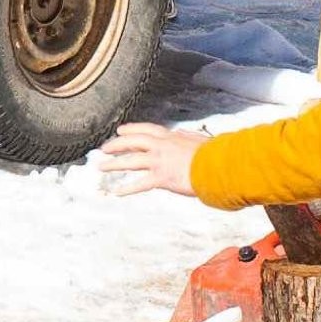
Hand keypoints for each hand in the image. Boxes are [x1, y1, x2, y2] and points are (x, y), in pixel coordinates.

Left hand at [88, 123, 210, 200]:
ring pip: (131, 161)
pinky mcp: (162, 178)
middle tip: (104, 149)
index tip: (120, 130)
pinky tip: (116, 192)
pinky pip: (140, 184)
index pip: (146, 130)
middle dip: (116, 145)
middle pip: (132, 142)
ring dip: (114, 164)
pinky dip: (127, 188)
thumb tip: (183, 134)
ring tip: (101, 167)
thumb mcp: (198, 140)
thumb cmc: (214, 155)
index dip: (131, 129)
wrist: (219, 165)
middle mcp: (162, 146)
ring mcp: (160, 161)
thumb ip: (187, 137)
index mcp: (171, 136)